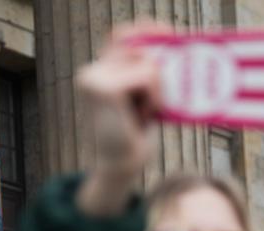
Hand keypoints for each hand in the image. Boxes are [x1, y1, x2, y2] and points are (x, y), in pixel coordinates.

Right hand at [75, 23, 165, 215]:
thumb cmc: (133, 135)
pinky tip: (147, 113)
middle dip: (158, 64)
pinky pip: (146, 75)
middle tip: (162, 92)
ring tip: (148, 109)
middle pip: (137, 45)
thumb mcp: (140, 97)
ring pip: (145, 60)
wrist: (120, 168)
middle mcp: (90, 70)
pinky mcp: (104, 89)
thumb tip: (172, 47)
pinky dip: (154, 94)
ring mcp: (94, 78)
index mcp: (96, 71)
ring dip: (157, 85)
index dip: (146, 30)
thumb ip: (146, 73)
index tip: (168, 34)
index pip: (122, 36)